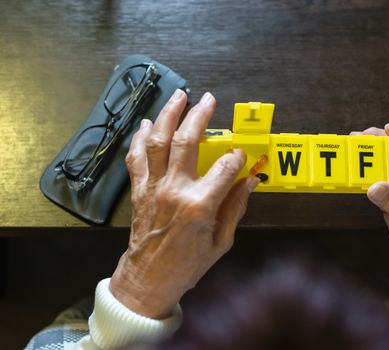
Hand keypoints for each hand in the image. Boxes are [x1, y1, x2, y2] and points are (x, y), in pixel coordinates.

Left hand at [110, 90, 259, 318]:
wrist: (148, 280)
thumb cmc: (187, 265)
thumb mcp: (221, 242)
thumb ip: (236, 207)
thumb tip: (251, 181)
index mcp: (200, 205)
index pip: (225, 167)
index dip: (237, 156)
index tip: (242, 154)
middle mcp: (175, 190)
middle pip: (187, 142)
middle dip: (200, 116)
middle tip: (209, 99)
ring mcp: (153, 187)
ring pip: (159, 141)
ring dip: (169, 115)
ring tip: (179, 96)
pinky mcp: (139, 189)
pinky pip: (137, 156)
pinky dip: (141, 137)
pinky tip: (148, 123)